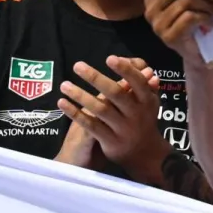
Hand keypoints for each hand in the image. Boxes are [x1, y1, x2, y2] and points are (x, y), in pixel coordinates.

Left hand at [57, 56, 166, 179]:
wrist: (144, 153)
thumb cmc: (144, 121)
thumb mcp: (150, 103)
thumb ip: (146, 87)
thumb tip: (148, 69)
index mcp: (146, 101)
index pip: (138, 82)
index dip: (126, 69)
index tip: (110, 58)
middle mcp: (136, 114)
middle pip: (115, 93)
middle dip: (96, 78)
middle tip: (77, 66)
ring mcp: (122, 128)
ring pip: (100, 110)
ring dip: (81, 96)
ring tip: (65, 84)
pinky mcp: (109, 141)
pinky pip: (90, 125)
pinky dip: (75, 114)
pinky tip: (63, 103)